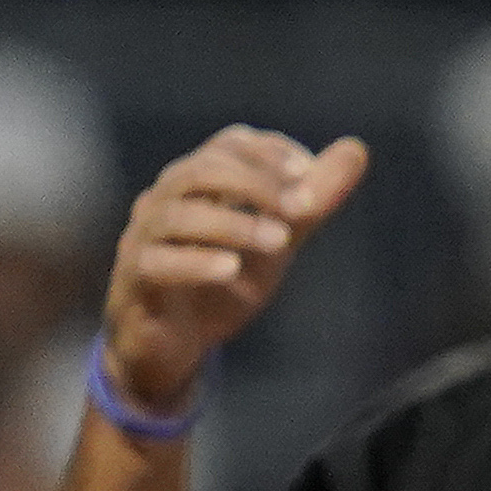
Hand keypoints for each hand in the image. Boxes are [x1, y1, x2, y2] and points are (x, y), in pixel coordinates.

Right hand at [101, 128, 371, 415]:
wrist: (176, 345)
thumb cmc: (224, 282)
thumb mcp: (278, 241)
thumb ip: (312, 201)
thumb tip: (357, 149)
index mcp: (199, 184)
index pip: (229, 144)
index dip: (269, 153)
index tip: (309, 174)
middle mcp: (164, 202)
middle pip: (200, 171)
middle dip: (256, 184)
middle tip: (304, 208)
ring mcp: (143, 240)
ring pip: (177, 215)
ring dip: (234, 224)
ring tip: (281, 241)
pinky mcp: (134, 281)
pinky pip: (155, 263)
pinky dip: (194, 262)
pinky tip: (231, 269)